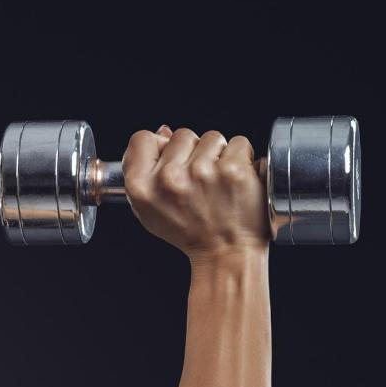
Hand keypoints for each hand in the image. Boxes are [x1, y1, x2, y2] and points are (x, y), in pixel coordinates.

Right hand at [121, 124, 270, 258]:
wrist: (227, 254)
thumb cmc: (192, 234)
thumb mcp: (152, 210)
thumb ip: (146, 169)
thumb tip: (163, 133)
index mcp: (142, 188)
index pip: (142, 139)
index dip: (159, 146)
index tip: (171, 159)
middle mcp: (169, 179)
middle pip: (182, 135)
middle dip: (193, 153)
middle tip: (200, 183)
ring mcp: (203, 172)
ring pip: (211, 137)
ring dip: (219, 155)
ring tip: (219, 183)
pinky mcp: (233, 169)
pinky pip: (239, 143)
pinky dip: (243, 159)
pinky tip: (236, 181)